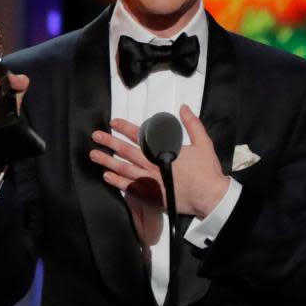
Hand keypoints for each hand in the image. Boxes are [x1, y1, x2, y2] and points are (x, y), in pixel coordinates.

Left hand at [89, 105, 229, 218]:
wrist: (210, 197)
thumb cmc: (207, 172)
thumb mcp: (203, 143)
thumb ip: (192, 124)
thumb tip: (184, 108)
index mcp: (164, 150)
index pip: (140, 135)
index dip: (125, 128)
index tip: (114, 123)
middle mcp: (154, 165)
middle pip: (127, 151)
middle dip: (110, 142)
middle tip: (97, 137)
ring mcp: (151, 180)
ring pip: (124, 168)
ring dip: (108, 161)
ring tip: (95, 155)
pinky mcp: (152, 194)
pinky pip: (130, 187)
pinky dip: (117, 182)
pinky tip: (107, 177)